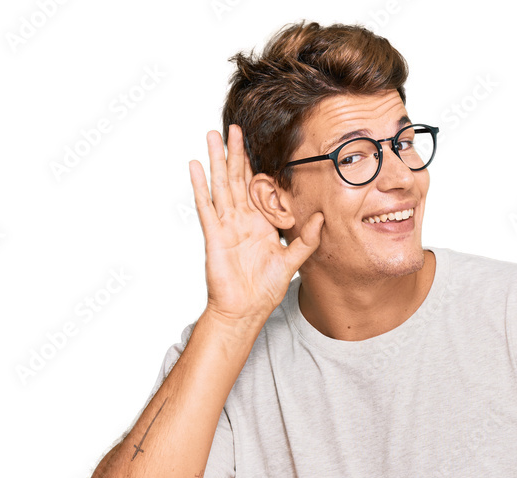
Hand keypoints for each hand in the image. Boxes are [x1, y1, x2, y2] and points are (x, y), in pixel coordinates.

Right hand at [188, 125, 323, 327]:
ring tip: (213, 136)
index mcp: (260, 224)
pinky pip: (206, 207)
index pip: (257, 188)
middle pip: (237, 180)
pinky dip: (200, 186)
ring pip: (220, 186)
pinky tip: (196, 166)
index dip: (256, 166)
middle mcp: (242, 221)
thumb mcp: (291, 263)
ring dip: (217, 161)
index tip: (257, 143)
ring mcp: (226, 226)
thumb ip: (306, 241)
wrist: (244, 311)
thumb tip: (321, 218)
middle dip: (235, 154)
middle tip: (234, 127)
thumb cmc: (264, 291)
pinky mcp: (214, 236)